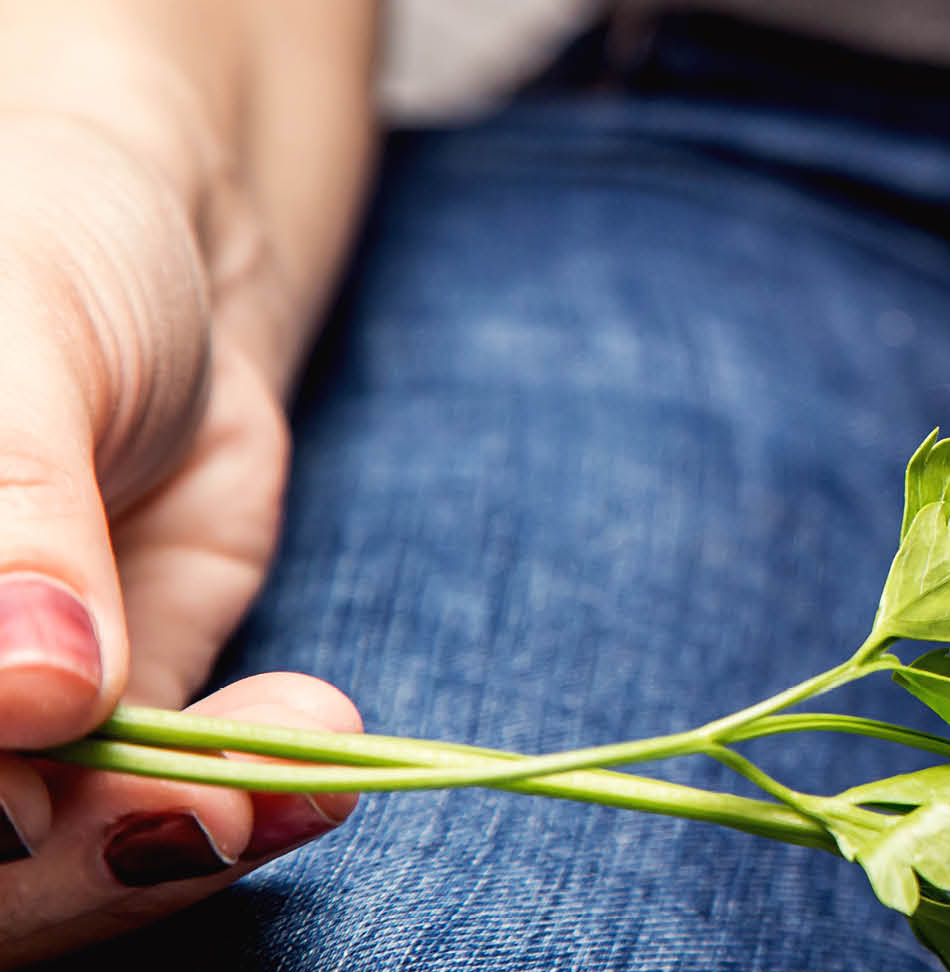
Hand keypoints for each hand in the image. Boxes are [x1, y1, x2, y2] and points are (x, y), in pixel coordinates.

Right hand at [0, 114, 359, 960]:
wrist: (152, 241)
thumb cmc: (39, 244)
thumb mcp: (19, 346)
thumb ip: (13, 514)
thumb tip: (37, 692)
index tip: (29, 795)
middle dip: (58, 865)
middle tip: (200, 812)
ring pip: (36, 864)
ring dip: (163, 850)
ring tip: (286, 783)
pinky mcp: (99, 725)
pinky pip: (150, 808)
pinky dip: (240, 808)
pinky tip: (318, 772)